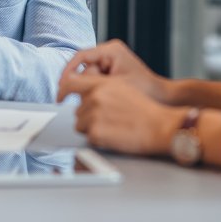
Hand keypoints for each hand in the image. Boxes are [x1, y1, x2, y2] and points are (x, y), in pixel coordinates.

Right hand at [58, 39, 170, 102]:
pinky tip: (101, 100)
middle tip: (85, 99)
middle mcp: (109, 52)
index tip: (61, 87)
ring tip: (100, 100)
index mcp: (111, 50)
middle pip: (84, 68)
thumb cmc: (146, 91)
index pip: (80, 57)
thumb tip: (69, 83)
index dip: (68, 72)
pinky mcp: (111, 71)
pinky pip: (95, 80)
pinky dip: (95, 90)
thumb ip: (91, 82)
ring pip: (88, 76)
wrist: (163, 97)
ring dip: (90, 89)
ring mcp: (110, 61)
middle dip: (83, 84)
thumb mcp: (115, 87)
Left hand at [58, 74, 183, 155]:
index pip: (71, 82)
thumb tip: (85, 92)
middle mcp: (96, 97)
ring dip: (92, 128)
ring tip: (113, 127)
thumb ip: (102, 87)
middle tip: (108, 120)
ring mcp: (94, 114)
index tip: (59, 97)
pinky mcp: (95, 132)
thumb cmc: (146, 110)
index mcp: (102, 84)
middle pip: (77, 110)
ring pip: (80, 124)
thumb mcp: (123, 88)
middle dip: (88, 116)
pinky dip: (98, 139)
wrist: (161, 126)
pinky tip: (114, 135)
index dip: (62, 90)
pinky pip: (88, 137)